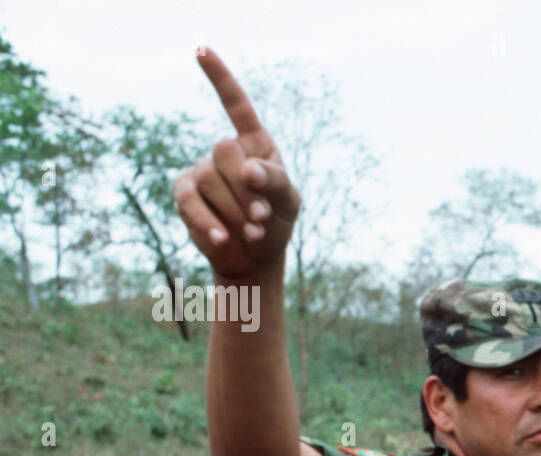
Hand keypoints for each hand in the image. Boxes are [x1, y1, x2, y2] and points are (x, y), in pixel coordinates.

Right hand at [173, 48, 299, 280]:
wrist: (255, 256)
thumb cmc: (276, 223)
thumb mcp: (290, 202)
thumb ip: (275, 180)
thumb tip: (247, 170)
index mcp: (254, 143)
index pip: (236, 104)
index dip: (219, 77)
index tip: (201, 49)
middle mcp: (224, 151)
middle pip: (224, 151)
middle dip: (247, 188)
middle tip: (263, 217)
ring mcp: (201, 170)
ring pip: (209, 177)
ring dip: (235, 209)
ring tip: (253, 232)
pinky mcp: (185, 194)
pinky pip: (190, 201)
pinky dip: (209, 222)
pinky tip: (224, 239)